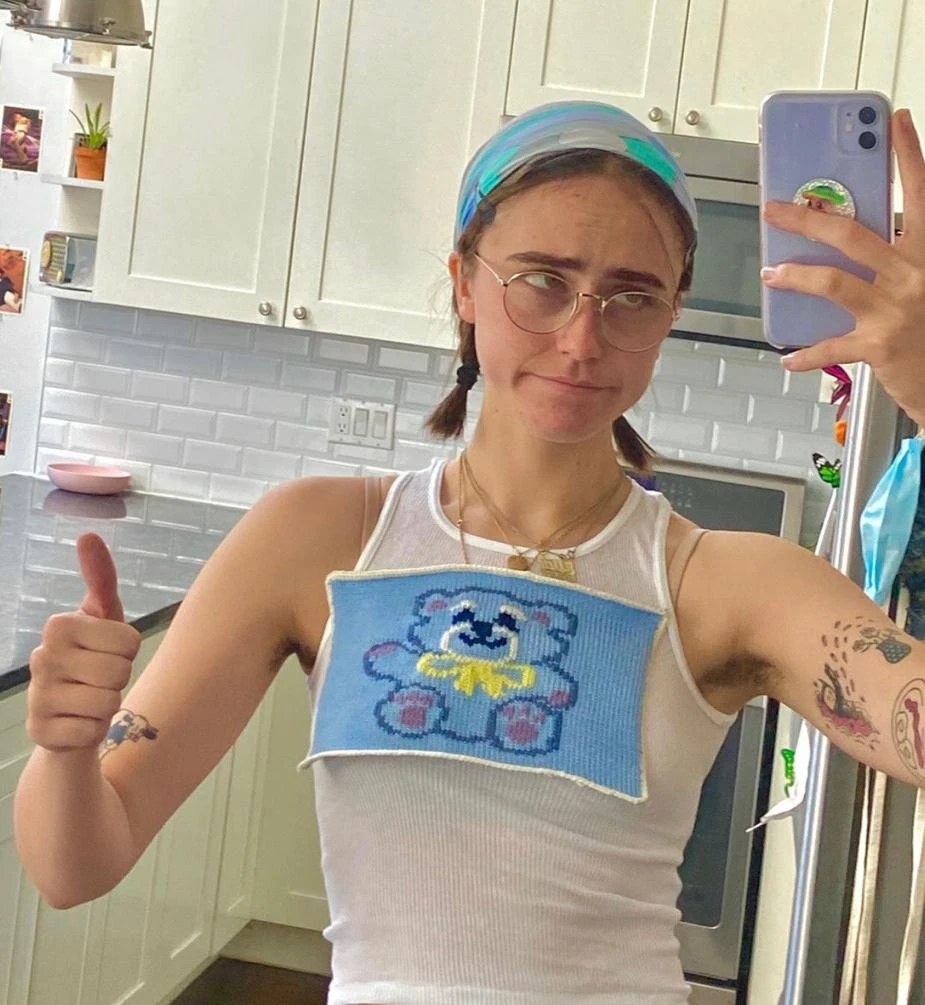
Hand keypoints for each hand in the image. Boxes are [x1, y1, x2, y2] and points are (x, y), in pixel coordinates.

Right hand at [27, 533, 140, 752]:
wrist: (68, 715)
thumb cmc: (93, 657)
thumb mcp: (103, 617)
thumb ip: (101, 578)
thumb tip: (88, 534)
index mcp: (59, 625)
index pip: (129, 641)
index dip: (127, 652)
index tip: (107, 652)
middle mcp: (41, 656)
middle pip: (120, 671)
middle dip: (118, 678)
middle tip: (98, 679)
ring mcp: (37, 696)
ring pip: (109, 702)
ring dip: (107, 705)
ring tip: (88, 699)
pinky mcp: (40, 731)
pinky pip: (93, 732)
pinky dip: (93, 731)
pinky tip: (77, 722)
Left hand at [760, 108, 924, 425]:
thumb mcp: (921, 278)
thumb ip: (895, 256)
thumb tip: (843, 236)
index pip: (920, 194)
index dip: (908, 156)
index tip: (894, 121)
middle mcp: (914, 274)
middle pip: (852, 234)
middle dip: (807, 218)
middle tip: (775, 209)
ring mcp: (896, 309)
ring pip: (833, 281)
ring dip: (795, 276)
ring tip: (771, 274)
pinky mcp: (879, 346)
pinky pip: (830, 346)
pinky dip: (805, 353)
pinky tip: (787, 357)